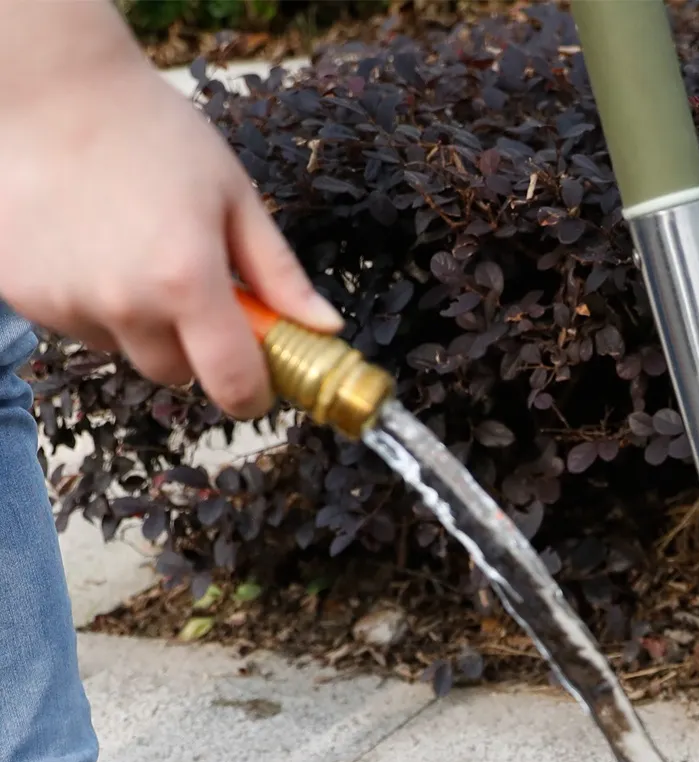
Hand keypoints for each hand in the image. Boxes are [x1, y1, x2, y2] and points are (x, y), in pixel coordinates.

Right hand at [0, 1, 340, 416]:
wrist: (49, 87)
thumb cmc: (149, 130)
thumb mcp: (234, 196)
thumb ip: (280, 273)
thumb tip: (325, 327)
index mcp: (186, 282)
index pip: (231, 384)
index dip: (251, 392)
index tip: (256, 381)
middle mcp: (125, 303)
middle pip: (176, 373)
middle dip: (193, 346)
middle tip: (190, 287)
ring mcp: (68, 302)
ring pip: (125, 350)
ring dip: (139, 324)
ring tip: (132, 253)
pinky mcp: (24, 294)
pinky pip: (77, 326)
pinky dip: (92, 303)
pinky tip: (90, 248)